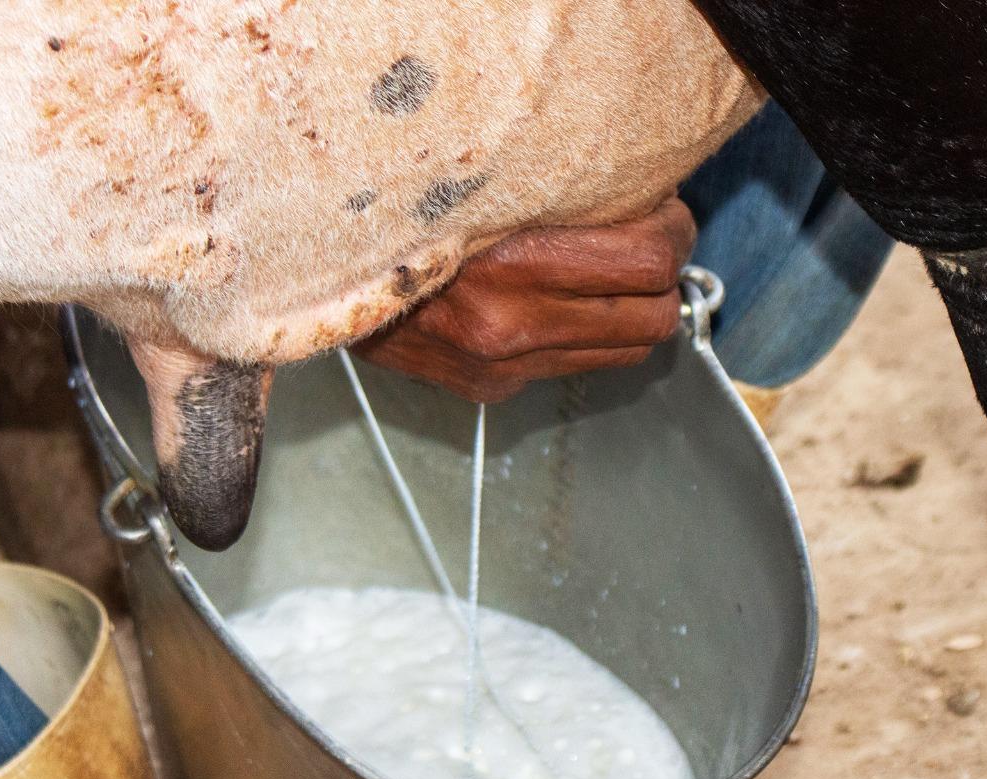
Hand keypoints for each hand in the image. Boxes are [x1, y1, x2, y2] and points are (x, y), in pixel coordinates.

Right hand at [354, 196, 696, 401]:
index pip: (646, 260)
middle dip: (664, 279)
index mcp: (509, 262)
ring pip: (623, 352)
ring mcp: (500, 366)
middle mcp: (508, 326)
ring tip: (612, 275)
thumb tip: (637, 191)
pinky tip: (560, 304)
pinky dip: (584, 335)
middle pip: (651, 317)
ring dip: (632, 311)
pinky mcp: (489, 388)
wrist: (315, 275)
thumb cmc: (398, 214)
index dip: (671, 233)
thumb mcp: (476, 181)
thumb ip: (554, 189)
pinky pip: (573, 365)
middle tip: (650, 245)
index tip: (663, 214)